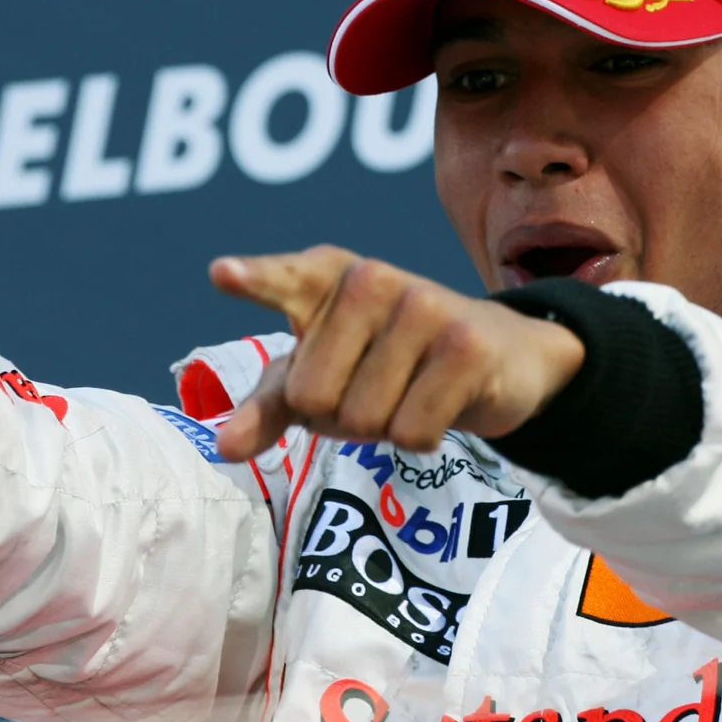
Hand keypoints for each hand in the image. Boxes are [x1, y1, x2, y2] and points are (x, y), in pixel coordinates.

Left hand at [208, 245, 583, 460]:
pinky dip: (420, 437)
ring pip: (363, 419)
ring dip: (382, 426)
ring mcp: (422, 306)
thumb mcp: (321, 377)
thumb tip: (224, 448)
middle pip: (312, 396)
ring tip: (409, 390)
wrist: (500, 356)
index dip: (254, 279)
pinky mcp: (465, 346)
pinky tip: (440, 402)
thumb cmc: (389, 364)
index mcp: (326, 278)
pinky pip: (410, 432)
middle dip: (337, 415)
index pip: (283, 279)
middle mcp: (370, 280)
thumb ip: (268, 408)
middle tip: (373, 387)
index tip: (222, 274)